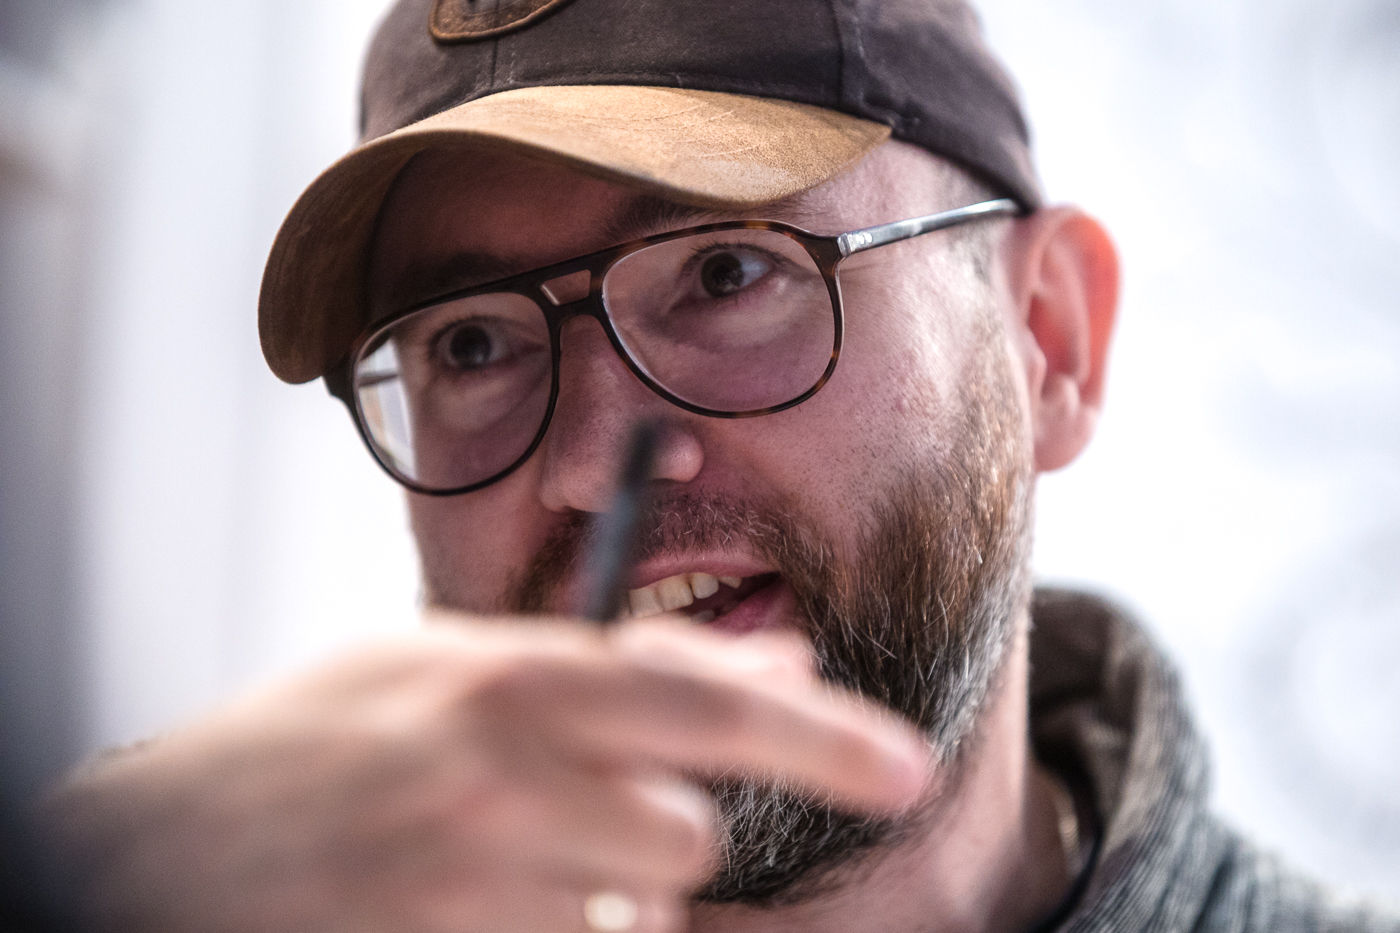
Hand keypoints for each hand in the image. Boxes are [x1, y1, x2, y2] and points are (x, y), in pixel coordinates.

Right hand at [42, 616, 929, 932]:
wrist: (163, 855)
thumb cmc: (313, 746)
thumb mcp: (445, 668)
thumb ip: (610, 663)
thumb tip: (780, 665)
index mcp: (504, 679)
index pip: (697, 697)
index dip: (819, 734)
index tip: (904, 767)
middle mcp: (495, 777)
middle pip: (684, 829)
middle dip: (658, 834)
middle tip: (584, 825)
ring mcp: (470, 884)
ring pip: (630, 912)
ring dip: (590, 898)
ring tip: (486, 866)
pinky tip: (458, 904)